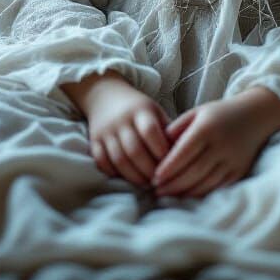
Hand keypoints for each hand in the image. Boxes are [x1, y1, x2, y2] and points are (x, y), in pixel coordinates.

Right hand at [66, 73, 169, 187]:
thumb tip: (184, 154)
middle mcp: (121, 120)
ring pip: (119, 160)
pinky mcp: (94, 141)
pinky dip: (115, 174)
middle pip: (134, 150)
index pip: (150, 131)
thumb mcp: (155, 111)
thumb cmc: (138, 108)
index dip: (161, 151)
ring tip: (146, 185)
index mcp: (140, 110)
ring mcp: (106, 131)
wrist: (104, 95)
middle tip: (160, 182)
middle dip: (149, 170)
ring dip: (134, 176)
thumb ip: (167, 130)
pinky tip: (127, 179)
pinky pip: (102, 162)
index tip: (171, 164)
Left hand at [153, 88, 279, 199]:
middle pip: (193, 171)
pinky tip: (187, 195)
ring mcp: (231, 160)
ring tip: (168, 195)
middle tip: (156, 191)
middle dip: (172, 184)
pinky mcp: (238, 171)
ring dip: (184, 192)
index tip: (154, 177)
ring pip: (204, 183)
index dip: (168, 168)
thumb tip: (158, 146)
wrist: (256, 116)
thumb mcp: (197, 112)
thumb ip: (178, 128)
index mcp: (207, 128)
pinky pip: (217, 187)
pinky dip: (200, 193)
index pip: (184, 153)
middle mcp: (220, 145)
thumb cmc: (220, 114)